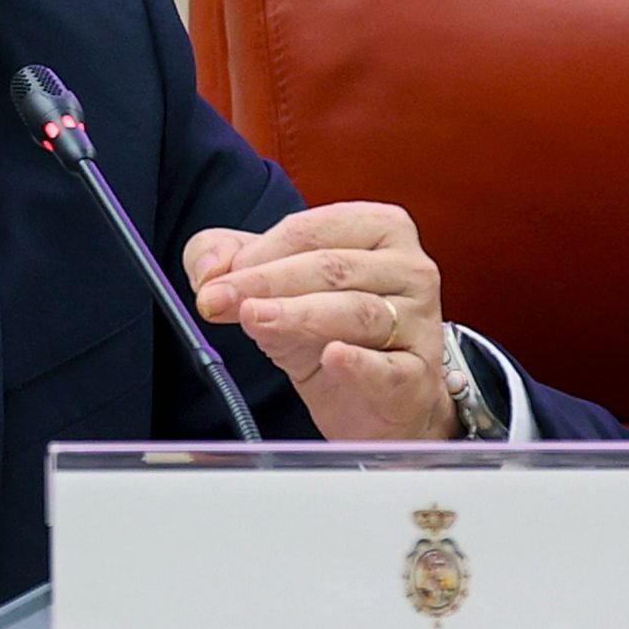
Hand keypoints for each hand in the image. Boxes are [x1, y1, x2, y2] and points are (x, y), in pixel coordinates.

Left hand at [183, 202, 455, 440]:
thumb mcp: (271, 284)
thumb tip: (208, 269)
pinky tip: (333, 356)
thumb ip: (228, 258)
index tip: (215, 280)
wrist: (375, 400)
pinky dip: (358, 363)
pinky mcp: (418, 376)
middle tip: (217, 300)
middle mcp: (409, 268)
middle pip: (331, 267)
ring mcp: (420, 322)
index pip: (311, 231)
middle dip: (265, 282)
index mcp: (378, 228)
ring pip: (355, 311)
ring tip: (252, 319)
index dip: (258, 254)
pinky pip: (387, 367)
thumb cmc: (326, 329)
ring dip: (296, 315)